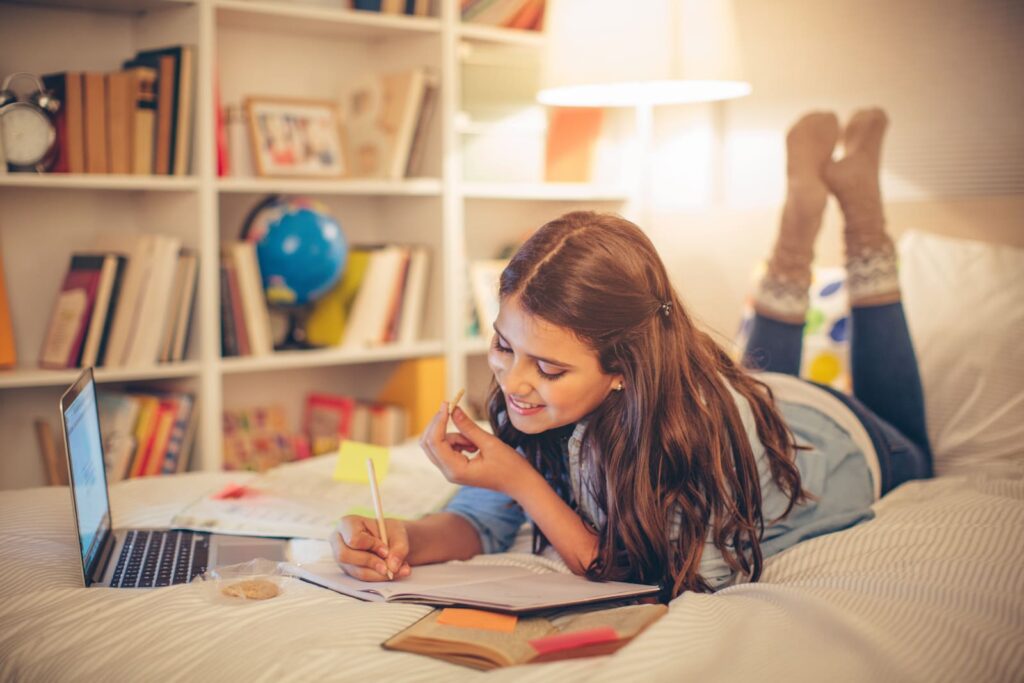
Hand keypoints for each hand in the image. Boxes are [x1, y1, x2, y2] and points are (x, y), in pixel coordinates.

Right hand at [329, 515, 410, 581]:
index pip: (353, 538)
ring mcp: (341, 558)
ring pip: (356, 570)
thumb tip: (392, 567)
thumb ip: (399, 549)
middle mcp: (339, 541)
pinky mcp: (349, 570)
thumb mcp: (399, 535)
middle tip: (389, 567)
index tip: (386, 550)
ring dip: (379, 573)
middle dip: (370, 562)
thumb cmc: (391, 532)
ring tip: (397, 570)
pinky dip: (379, 577)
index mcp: (347, 523)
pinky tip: (392, 572)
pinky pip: (362, 578)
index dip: (370, 546)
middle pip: (345, 556)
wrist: (391, 540)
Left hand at [419, 402, 536, 497]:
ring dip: (454, 435)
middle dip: (439, 425)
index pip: (435, 442)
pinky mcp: (455, 468)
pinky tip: (474, 446)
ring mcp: (451, 471)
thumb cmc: (510, 467)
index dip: (438, 421)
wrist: (520, 484)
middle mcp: (449, 473)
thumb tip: (454, 409)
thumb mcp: (490, 443)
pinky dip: (457, 441)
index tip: (448, 404)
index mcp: (456, 470)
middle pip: (429, 443)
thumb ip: (469, 427)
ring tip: (476, 442)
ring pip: (439, 444)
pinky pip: (447, 448)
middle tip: (454, 409)